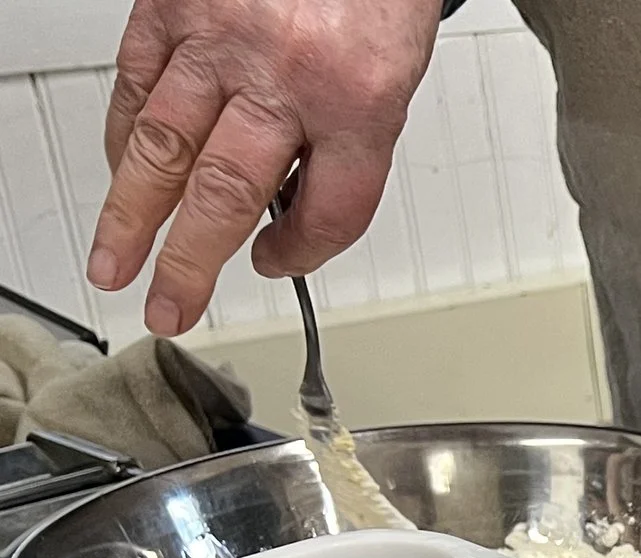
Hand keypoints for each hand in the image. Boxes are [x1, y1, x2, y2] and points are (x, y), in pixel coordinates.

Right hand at [89, 0, 440, 335]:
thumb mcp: (391, 77)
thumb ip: (344, 146)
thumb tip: (286, 209)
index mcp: (361, 100)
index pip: (331, 213)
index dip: (303, 255)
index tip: (276, 268)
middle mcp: (286, 72)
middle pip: (229, 193)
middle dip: (189, 263)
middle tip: (167, 309)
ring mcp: (219, 38)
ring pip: (165, 146)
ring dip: (132, 215)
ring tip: (115, 264)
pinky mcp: (170, 5)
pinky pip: (136, 84)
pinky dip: (124, 137)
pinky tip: (121, 175)